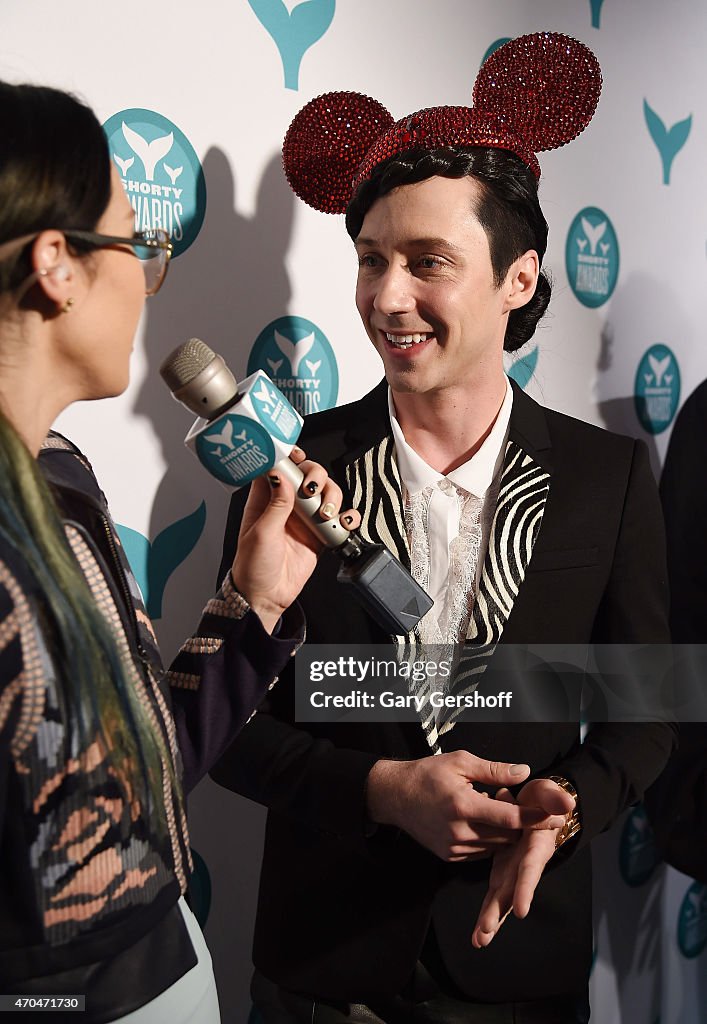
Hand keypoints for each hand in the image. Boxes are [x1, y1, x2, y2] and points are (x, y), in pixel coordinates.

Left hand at [231, 447, 359, 633]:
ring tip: (327, 512)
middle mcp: (287, 505)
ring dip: (334, 496)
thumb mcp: (261, 534)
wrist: (267, 597)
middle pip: (309, 474)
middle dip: (317, 476)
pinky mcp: (320, 534)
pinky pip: (339, 519)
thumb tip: (283, 477)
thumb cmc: (253, 567)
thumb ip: (275, 505)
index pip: (279, 466)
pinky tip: (343, 521)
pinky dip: (347, 516)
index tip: (298, 455)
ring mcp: (305, 518)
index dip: (289, 456)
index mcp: (265, 500)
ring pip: (327, 492)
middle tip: (313, 490)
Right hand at [366, 752, 566, 861]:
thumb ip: (494, 770)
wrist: (395, 796)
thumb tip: (524, 772)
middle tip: (534, 811)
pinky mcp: (450, 856)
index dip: (535, 818)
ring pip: (496, 846)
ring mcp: (454, 848)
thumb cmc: (428, 774)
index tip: (556, 816)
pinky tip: (487, 822)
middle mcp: (459, 832)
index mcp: (463, 806)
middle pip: (507, 835)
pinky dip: (490, 839)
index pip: (509, 818)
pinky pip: (481, 852)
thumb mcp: (460, 762)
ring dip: (506, 832)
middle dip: (523, 825)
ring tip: (506, 813)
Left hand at [471, 778, 575, 946]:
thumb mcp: (548, 792)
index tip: (520, 909)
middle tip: (487, 930)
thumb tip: (566, 803)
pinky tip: (477, 937)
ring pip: (501, 900)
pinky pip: (493, 896)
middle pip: (513, 892)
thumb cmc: (542, 800)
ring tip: (480, 940)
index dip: (525, 888)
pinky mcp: (501, 874)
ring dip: (491, 919)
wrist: (535, 806)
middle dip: (500, 912)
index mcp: (536, 847)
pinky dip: (486, 915)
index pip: (530, 869)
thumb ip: (554, 797)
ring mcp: (513, 872)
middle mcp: (525, 865)